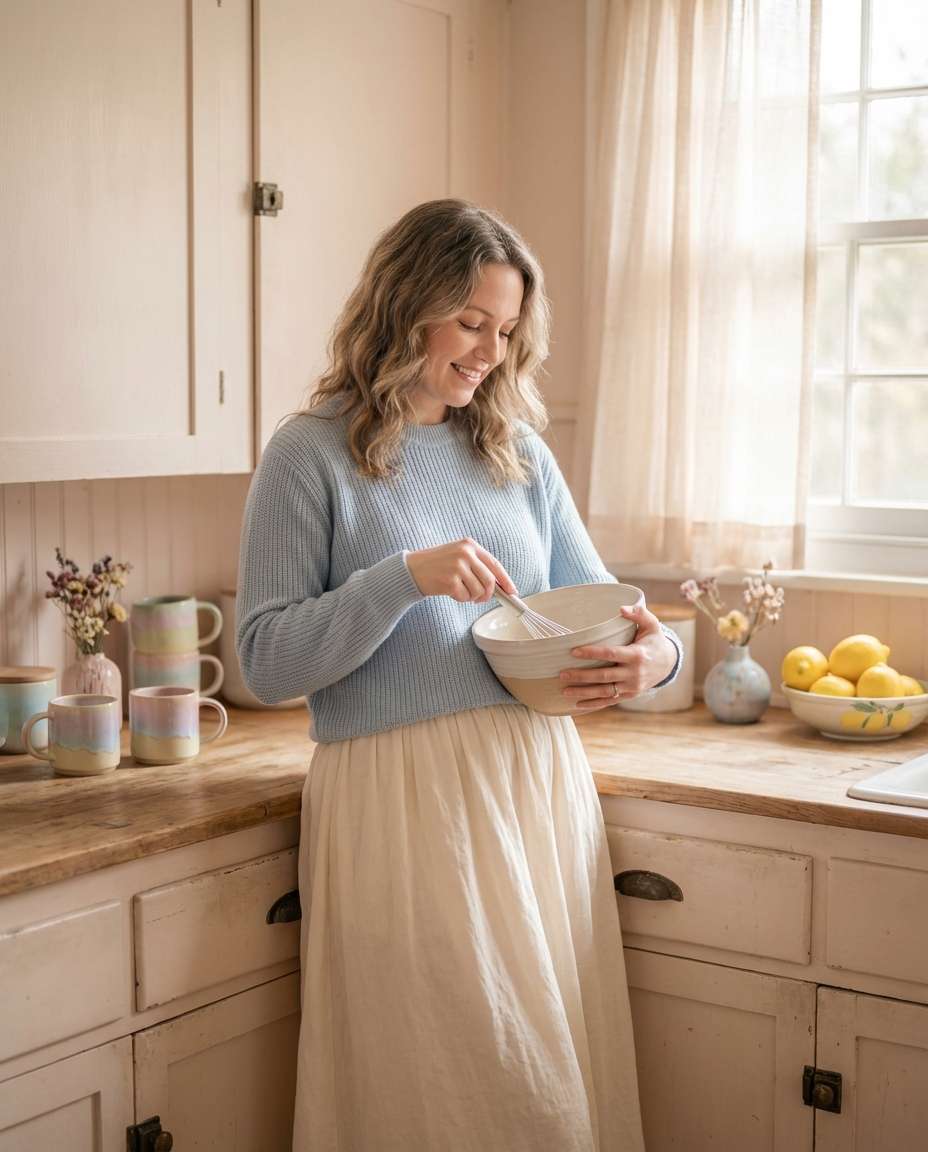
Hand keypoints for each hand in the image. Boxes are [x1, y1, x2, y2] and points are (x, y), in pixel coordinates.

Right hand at [405, 538, 516, 603]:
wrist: (411, 569)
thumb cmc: (436, 565)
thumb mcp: (458, 556)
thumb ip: (477, 566)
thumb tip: (499, 586)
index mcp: (469, 545)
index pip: (494, 564)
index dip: (505, 580)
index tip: (512, 591)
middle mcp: (465, 553)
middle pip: (489, 580)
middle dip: (487, 594)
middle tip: (480, 599)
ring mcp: (457, 566)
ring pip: (478, 591)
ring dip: (471, 597)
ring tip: (460, 591)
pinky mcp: (450, 580)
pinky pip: (465, 597)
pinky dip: (460, 599)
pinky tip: (450, 591)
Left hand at [559, 603, 676, 710]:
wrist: (668, 663)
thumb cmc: (654, 640)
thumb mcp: (652, 624)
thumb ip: (639, 613)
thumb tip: (621, 608)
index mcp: (637, 655)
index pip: (610, 654)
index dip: (591, 652)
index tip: (573, 651)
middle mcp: (634, 673)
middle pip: (604, 676)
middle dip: (581, 676)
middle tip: (562, 674)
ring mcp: (632, 687)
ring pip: (604, 692)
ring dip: (583, 693)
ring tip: (564, 691)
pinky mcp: (629, 695)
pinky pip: (609, 701)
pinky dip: (593, 704)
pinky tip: (577, 705)